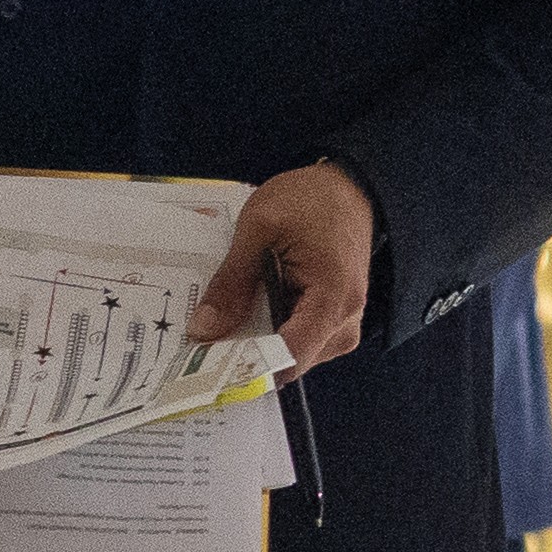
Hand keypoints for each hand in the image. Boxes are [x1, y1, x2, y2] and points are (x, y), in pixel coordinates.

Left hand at [189, 160, 377, 373]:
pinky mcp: (335, 318)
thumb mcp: (259, 228)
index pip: (289, 357)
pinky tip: (251, 308)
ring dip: (258, 339)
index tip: (206, 365)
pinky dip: (271, 328)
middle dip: (246, 352)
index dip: (246, 366)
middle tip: (206, 334)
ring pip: (291, 354)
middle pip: (289, 362)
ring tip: (229, 313)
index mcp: (333, 299)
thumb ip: (231, 282)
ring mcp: (343, 322)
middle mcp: (345, 321)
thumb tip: (204, 331)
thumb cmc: (310, 199)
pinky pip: (298, 338)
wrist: (347, 185)